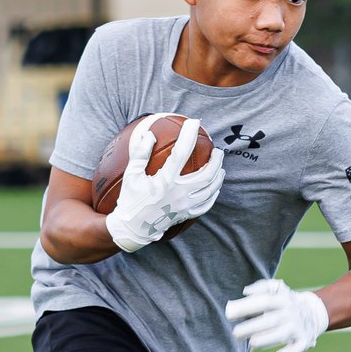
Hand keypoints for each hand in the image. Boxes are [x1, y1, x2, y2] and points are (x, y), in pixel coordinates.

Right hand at [105, 116, 224, 252]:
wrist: (133, 228)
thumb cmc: (131, 199)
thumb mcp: (132, 175)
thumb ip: (140, 153)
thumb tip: (149, 134)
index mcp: (165, 181)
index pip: (181, 153)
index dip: (189, 135)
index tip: (194, 123)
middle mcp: (179, 193)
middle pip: (206, 174)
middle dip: (215, 160)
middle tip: (217, 150)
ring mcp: (184, 206)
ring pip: (210, 190)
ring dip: (218, 176)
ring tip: (220, 167)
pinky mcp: (186, 214)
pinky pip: (206, 205)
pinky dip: (213, 195)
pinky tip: (215, 188)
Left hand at [225, 278, 329, 351]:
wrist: (314, 312)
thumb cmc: (285, 301)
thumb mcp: (278, 289)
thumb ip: (261, 287)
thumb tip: (246, 292)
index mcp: (283, 298)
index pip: (264, 301)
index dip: (246, 307)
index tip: (229, 313)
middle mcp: (291, 312)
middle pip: (270, 320)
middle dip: (252, 327)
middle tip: (236, 333)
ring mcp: (298, 327)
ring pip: (281, 335)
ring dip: (266, 340)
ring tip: (251, 344)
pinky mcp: (304, 341)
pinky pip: (296, 350)